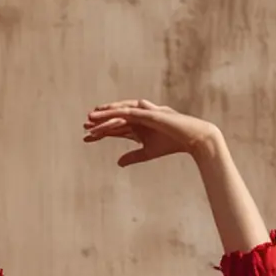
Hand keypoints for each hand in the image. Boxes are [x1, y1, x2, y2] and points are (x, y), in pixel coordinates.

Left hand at [83, 100, 220, 165]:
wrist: (191, 138)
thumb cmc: (171, 144)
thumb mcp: (147, 153)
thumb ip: (132, 157)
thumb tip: (118, 163)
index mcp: (138, 126)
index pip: (115, 128)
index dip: (101, 132)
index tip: (86, 137)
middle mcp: (139, 117)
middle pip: (115, 119)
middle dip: (99, 122)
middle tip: (84, 126)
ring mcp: (144, 112)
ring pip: (120, 113)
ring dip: (105, 115)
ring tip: (90, 119)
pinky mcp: (149, 112)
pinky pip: (129, 111)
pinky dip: (117, 112)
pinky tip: (106, 115)